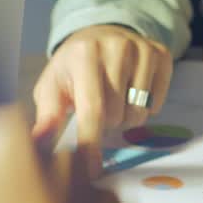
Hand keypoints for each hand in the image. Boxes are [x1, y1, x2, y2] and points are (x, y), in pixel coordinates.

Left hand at [31, 24, 173, 164]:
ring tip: (115, 101)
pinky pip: (157, 102)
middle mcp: (117, 47)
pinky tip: (132, 92)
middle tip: (98, 109)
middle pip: (117, 114)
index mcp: (84, 54)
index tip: (91, 169)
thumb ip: (48, 114)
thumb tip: (40, 140)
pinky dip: (145, 107)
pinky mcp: (162, 54)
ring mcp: (143, 49)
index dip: (91, 142)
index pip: (92, 109)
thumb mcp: (52, 84)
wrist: (100, 34)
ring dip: (126, 117)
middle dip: (106, 123)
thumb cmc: (73, 66)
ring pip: (140, 112)